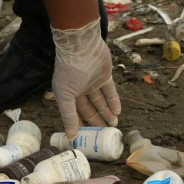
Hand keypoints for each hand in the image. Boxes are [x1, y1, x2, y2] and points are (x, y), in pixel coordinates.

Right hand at [52, 18, 121, 138]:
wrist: (82, 46)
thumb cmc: (69, 71)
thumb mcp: (65, 96)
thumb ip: (68, 115)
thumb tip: (70, 136)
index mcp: (67, 94)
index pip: (74, 113)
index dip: (80, 124)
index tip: (87, 137)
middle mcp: (80, 89)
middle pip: (89, 109)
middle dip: (97, 120)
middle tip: (104, 133)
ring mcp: (92, 82)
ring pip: (101, 101)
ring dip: (107, 113)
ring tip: (113, 125)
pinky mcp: (104, 76)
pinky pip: (110, 91)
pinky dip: (113, 101)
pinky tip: (117, 112)